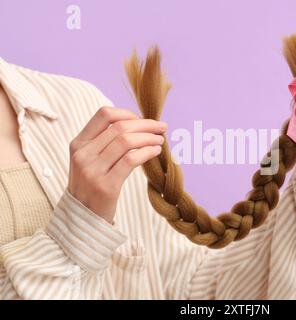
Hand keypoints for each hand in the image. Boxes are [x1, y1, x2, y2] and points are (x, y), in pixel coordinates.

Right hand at [68, 106, 166, 223]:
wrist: (82, 220)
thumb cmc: (91, 187)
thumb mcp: (88, 161)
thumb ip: (104, 143)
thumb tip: (136, 124)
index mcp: (78, 144)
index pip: (104, 114)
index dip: (127, 113)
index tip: (142, 119)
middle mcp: (83, 154)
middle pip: (119, 127)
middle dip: (145, 124)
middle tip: (161, 127)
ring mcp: (93, 170)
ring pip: (126, 141)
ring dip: (149, 137)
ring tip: (160, 141)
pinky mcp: (106, 186)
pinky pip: (131, 160)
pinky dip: (147, 152)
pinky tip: (156, 153)